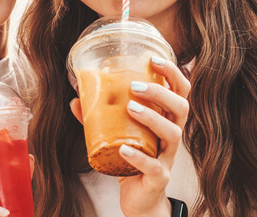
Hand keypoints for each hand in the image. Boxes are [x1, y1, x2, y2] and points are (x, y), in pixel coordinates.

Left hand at [71, 57, 190, 216]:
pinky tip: (123, 150)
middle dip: (161, 92)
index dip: (172, 73)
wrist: (140, 199)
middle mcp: (172, 136)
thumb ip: (100, 117)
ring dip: (152, 118)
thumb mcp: (118, 134)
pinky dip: (139, 157)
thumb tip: (75, 98)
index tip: (153, 58)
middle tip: (136, 86)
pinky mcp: (159, 177)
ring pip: (172, 134)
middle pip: (181, 108)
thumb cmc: (134, 159)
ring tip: (130, 108)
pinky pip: (154, 166)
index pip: (180, 91)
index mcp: (167, 119)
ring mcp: (168, 157)